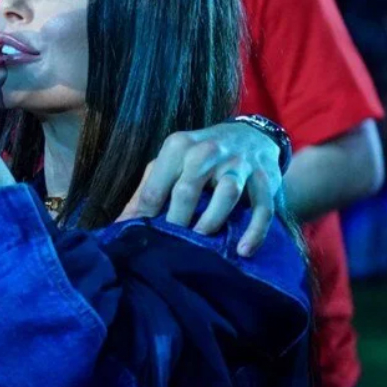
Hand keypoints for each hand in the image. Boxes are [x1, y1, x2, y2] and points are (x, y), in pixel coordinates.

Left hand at [116, 121, 282, 255]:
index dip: (145, 216)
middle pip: (187, 190)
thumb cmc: (200, 156)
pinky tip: (242, 250)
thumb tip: (121, 224)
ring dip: (212, 222)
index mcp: (178, 146)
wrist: (250, 135)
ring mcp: (238, 163)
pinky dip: (254, 231)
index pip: (155, 187)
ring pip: (226, 194)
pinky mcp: (265, 178)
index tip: (142, 239)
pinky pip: (261, 208)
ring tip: (202, 244)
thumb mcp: (171, 163)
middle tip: (171, 246)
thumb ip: (147, 190)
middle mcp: (207, 150)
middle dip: (177, 221)